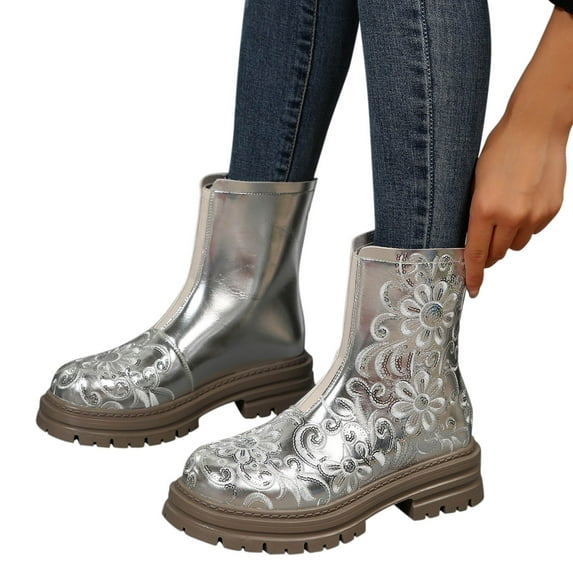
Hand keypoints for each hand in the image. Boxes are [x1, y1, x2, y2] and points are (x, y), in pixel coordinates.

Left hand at [464, 6, 572, 297]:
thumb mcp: (475, 182)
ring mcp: (534, 215)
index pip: (476, 254)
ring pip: (517, 244)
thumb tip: (472, 239)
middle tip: (484, 242)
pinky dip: (526, 225)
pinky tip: (522, 204)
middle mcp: (511, 216)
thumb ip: (475, 214)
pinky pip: (533, 231)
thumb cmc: (501, 148)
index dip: (473, 274)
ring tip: (505, 213)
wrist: (536, 126)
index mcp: (484, 209)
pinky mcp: (551, 210)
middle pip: (497, 254)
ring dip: (508, 238)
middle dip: (489, 253)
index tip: (472, 287)